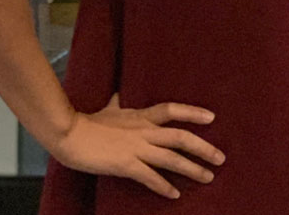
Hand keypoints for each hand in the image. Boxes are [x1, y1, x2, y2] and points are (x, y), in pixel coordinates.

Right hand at [49, 94, 224, 198]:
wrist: (67, 134)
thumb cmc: (85, 122)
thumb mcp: (107, 108)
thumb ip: (117, 102)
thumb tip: (119, 93)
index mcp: (140, 116)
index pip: (172, 110)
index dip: (193, 113)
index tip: (212, 118)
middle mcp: (143, 131)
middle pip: (181, 138)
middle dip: (204, 148)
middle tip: (221, 158)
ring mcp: (136, 148)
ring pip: (172, 159)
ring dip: (192, 169)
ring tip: (208, 177)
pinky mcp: (125, 164)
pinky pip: (150, 177)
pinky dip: (164, 187)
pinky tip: (175, 195)